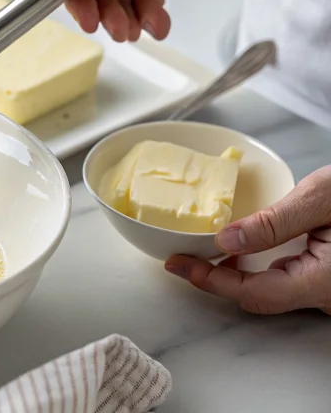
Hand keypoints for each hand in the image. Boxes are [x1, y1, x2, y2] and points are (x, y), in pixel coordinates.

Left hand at [165, 166, 330, 314]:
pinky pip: (292, 286)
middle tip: (187, 256)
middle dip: (220, 279)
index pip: (253, 293)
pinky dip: (265, 271)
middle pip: (260, 299)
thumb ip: (274, 222)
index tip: (178, 264)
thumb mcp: (324, 196)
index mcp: (326, 281)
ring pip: (276, 294)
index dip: (211, 280)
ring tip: (210, 250)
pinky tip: (248, 251)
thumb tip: (225, 239)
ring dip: (241, 275)